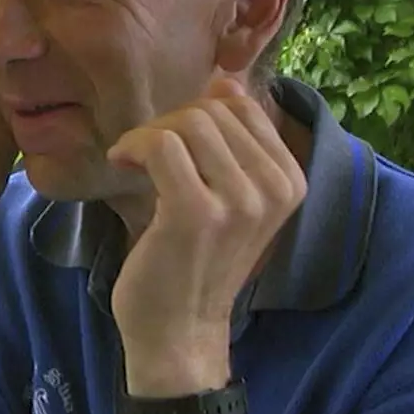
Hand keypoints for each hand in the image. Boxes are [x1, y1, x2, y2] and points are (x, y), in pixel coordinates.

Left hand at [106, 78, 306, 393]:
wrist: (179, 331)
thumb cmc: (194, 262)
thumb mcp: (228, 198)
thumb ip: (233, 144)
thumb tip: (226, 81)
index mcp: (290, 180)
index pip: (241, 107)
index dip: (195, 115)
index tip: (171, 147)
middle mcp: (274, 188)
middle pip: (211, 111)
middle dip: (166, 125)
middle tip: (145, 158)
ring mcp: (239, 201)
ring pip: (186, 123)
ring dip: (146, 136)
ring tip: (134, 164)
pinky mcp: (196, 213)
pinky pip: (161, 145)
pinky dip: (132, 147)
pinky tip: (122, 166)